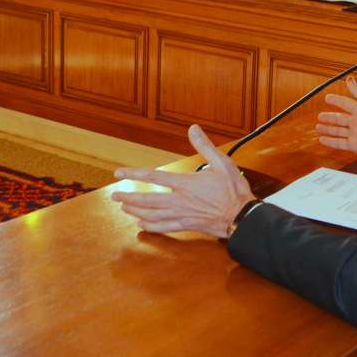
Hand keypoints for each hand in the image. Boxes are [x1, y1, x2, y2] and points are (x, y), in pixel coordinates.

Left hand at [111, 125, 254, 237]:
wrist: (242, 216)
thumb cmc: (233, 190)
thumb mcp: (222, 163)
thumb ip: (205, 146)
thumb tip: (193, 129)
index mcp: (185, 184)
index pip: (153, 177)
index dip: (134, 174)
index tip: (119, 173)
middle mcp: (179, 201)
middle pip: (147, 200)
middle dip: (128, 198)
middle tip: (114, 196)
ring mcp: (182, 215)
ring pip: (151, 215)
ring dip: (135, 211)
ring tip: (124, 208)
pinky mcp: (187, 226)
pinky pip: (163, 227)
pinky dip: (150, 226)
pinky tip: (142, 226)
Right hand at [316, 77, 356, 166]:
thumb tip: (350, 78)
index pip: (345, 104)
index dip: (336, 101)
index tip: (327, 98)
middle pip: (340, 119)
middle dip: (329, 117)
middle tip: (319, 116)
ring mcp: (356, 134)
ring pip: (338, 131)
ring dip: (328, 129)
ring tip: (318, 128)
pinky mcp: (356, 146)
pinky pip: (339, 143)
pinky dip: (330, 142)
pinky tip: (323, 140)